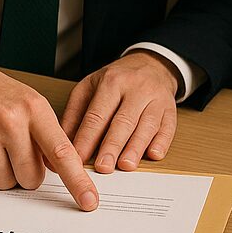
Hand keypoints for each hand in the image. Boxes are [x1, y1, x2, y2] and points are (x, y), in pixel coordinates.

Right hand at [0, 51, 97, 210]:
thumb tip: (62, 167)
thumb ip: (48, 134)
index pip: (61, 151)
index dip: (77, 179)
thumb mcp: (31, 103)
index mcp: (35, 108)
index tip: (88, 200)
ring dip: (3, 173)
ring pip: (5, 182)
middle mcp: (11, 120)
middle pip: (31, 176)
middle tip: (16, 152)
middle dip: (26, 173)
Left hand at [62, 51, 179, 172]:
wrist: (150, 65)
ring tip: (125, 165)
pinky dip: (162, 142)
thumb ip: (75, 115)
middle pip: (123, 120)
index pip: (97, 114)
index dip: (87, 138)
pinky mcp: (170, 110)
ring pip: (147, 125)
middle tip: (103, 167)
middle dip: (112, 146)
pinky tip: (153, 155)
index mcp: (112, 82)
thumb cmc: (117, 80)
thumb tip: (60, 143)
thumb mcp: (90, 87)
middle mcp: (136, 88)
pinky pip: (168, 127)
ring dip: (136, 147)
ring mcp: (156, 99)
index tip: (78, 158)